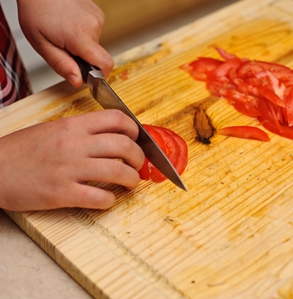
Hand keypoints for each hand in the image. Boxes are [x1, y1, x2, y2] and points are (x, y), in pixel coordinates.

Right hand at [0, 110, 144, 210]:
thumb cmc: (19, 152)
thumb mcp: (50, 130)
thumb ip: (80, 131)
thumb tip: (108, 136)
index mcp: (71, 126)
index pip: (116, 119)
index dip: (134, 129)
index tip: (137, 138)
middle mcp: (74, 144)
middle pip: (124, 145)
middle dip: (139, 157)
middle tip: (138, 164)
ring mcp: (69, 169)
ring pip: (118, 171)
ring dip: (132, 179)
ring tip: (131, 183)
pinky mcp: (62, 193)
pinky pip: (100, 197)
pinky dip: (110, 200)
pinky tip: (107, 199)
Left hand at [16, 0, 113, 87]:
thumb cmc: (36, 11)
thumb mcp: (41, 44)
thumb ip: (61, 65)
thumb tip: (78, 82)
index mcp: (79, 35)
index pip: (105, 64)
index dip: (99, 76)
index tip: (87, 76)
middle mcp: (93, 25)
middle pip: (98, 56)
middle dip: (82, 58)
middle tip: (63, 47)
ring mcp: (97, 18)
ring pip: (95, 45)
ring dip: (81, 46)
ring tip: (64, 33)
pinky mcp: (98, 14)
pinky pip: (94, 34)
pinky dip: (83, 35)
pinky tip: (70, 25)